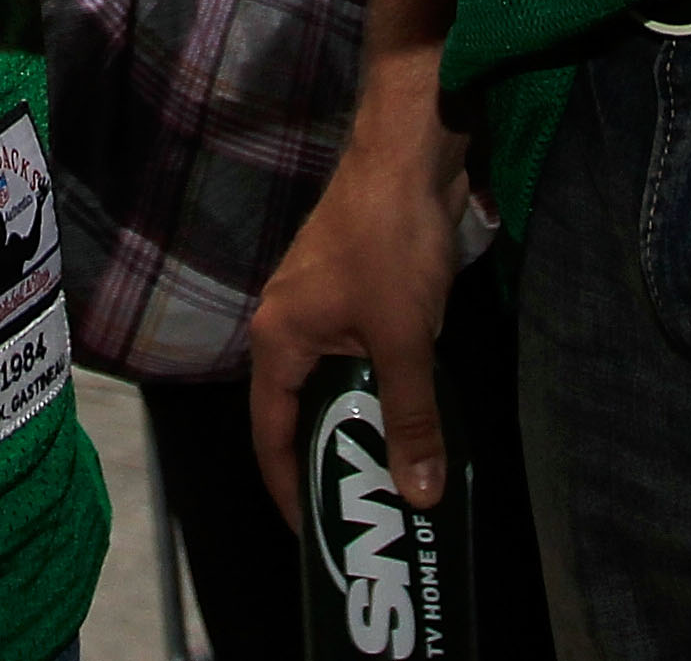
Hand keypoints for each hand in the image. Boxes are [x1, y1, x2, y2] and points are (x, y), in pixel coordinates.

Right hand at [249, 84, 472, 517]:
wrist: (409, 150)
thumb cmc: (390, 241)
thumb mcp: (404, 338)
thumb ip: (411, 417)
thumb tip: (420, 493)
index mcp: (278, 340)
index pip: (270, 435)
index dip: (290, 489)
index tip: (316, 539)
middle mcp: (287, 326)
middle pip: (301, 412)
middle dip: (332, 461)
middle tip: (370, 514)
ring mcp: (321, 306)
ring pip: (334, 384)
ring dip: (362, 423)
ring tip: (396, 473)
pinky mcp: (354, 291)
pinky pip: (358, 358)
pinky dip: (381, 389)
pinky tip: (413, 412)